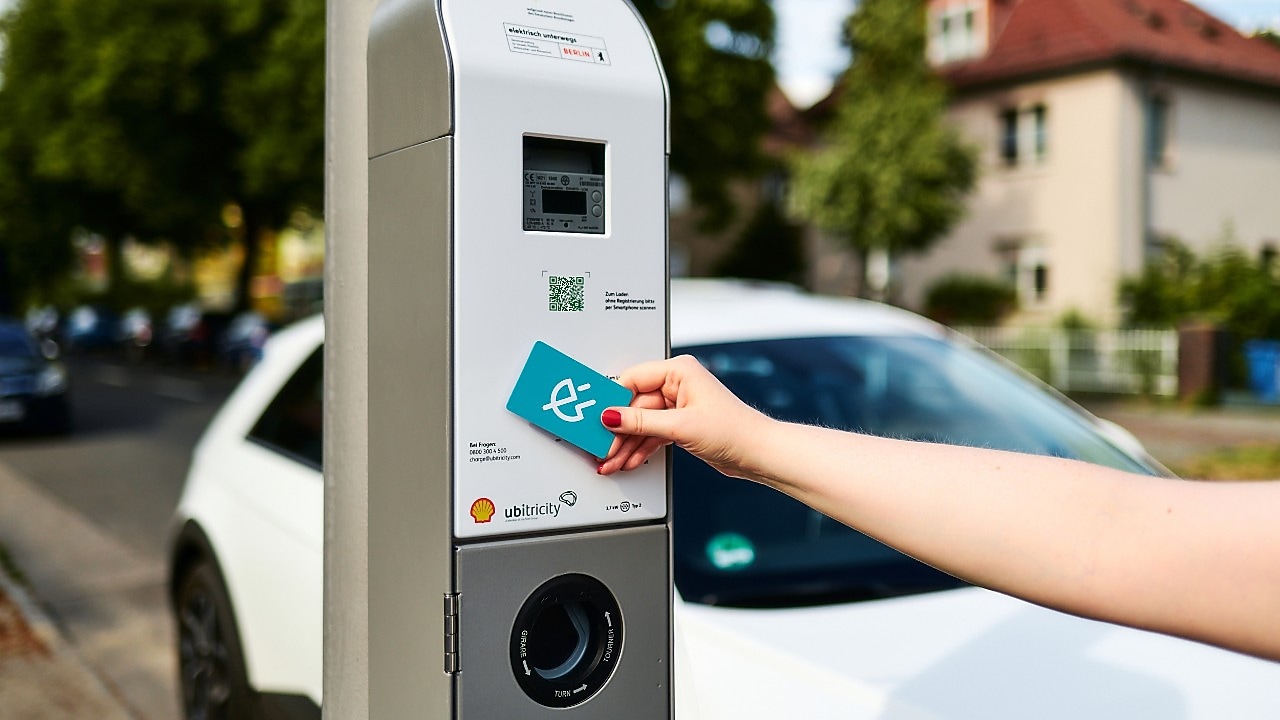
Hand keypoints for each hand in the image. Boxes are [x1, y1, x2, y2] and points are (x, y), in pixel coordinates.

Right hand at [598, 355, 772, 478]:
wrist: (757, 454)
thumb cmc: (734, 430)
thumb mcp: (681, 426)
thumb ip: (641, 422)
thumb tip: (611, 417)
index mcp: (679, 371)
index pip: (633, 380)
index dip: (613, 401)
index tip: (597, 417)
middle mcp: (677, 384)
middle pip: (635, 406)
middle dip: (618, 431)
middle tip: (602, 447)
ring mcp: (678, 406)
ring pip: (642, 424)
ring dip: (626, 444)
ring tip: (611, 461)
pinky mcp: (681, 425)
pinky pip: (652, 434)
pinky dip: (641, 448)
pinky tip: (628, 460)